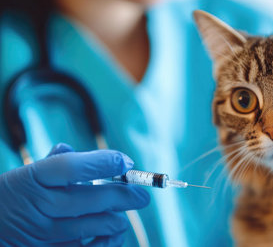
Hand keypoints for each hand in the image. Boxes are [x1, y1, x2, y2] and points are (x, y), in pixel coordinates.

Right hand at [0, 143, 149, 245]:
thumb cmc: (13, 197)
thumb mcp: (25, 175)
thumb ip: (55, 163)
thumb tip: (82, 151)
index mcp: (33, 178)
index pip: (72, 166)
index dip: (104, 162)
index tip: (126, 162)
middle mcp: (40, 205)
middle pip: (95, 198)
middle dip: (127, 195)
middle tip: (143, 194)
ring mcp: (45, 233)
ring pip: (99, 225)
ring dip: (118, 219)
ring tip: (122, 216)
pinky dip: (109, 241)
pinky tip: (112, 234)